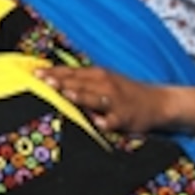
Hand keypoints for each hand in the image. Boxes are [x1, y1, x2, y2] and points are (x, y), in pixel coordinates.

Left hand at [34, 65, 164, 132]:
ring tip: (66, 94)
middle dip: (61, 82)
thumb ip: (81, 80)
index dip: (54, 72)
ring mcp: (115, 101)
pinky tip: (97, 123)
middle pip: (79, 82)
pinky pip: (112, 121)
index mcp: (98, 74)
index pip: (71, 72)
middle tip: (44, 82)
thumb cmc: (124, 91)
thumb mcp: (104, 80)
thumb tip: (53, 78)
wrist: (158, 102)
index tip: (36, 73)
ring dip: (81, 96)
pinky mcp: (125, 118)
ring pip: (94, 98)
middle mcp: (105, 85)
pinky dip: (105, 121)